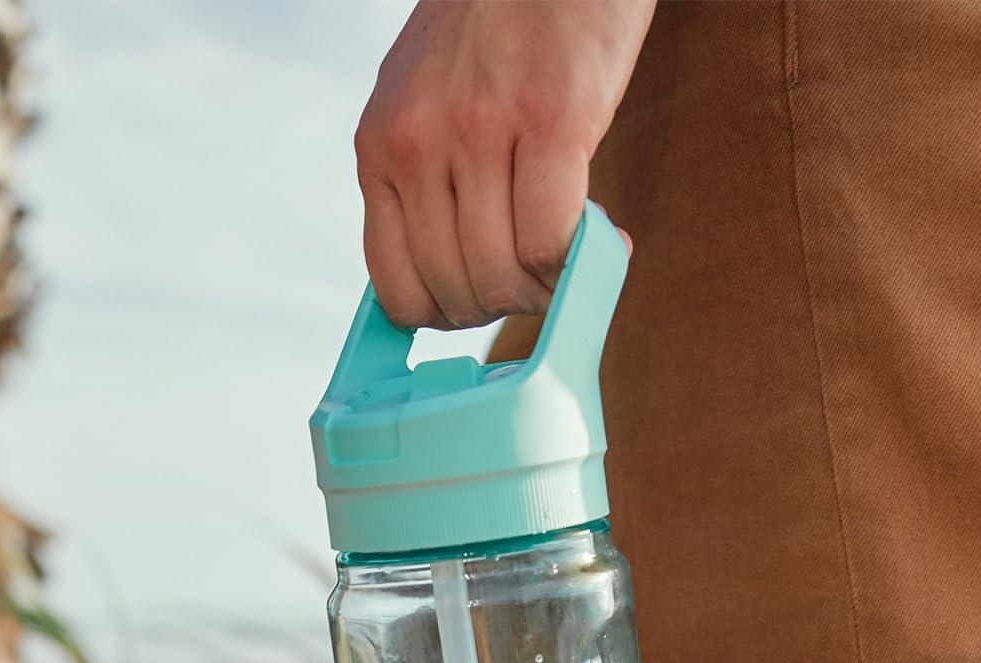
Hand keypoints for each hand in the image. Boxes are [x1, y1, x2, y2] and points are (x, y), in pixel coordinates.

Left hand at [354, 0, 653, 329]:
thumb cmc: (498, 27)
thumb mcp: (425, 103)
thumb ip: (426, 183)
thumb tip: (450, 280)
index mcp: (379, 147)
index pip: (394, 289)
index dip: (444, 316)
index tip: (479, 306)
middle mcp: (417, 143)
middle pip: (453, 292)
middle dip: (503, 307)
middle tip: (538, 284)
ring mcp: (479, 131)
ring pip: (502, 277)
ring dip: (544, 291)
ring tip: (569, 263)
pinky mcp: (551, 120)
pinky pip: (551, 240)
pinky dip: (578, 262)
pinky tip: (602, 242)